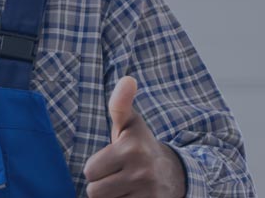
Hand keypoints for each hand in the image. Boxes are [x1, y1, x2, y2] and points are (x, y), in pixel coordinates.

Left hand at [83, 76, 185, 197]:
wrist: (174, 173)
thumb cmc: (140, 146)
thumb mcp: (130, 125)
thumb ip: (120, 104)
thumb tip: (127, 79)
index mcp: (131, 148)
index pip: (90, 171)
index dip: (96, 168)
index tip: (111, 162)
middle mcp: (141, 171)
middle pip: (95, 192)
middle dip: (102, 186)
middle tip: (117, 176)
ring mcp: (149, 193)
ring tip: (125, 187)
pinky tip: (133, 196)